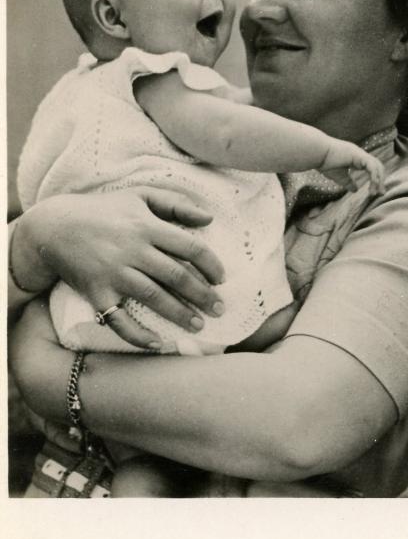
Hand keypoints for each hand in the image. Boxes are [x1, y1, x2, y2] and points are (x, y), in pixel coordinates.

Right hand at [13, 188, 225, 347]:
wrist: (54, 226)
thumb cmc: (103, 210)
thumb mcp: (139, 195)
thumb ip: (175, 204)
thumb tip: (210, 218)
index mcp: (147, 226)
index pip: (190, 248)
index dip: (211, 265)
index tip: (222, 279)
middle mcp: (133, 250)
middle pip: (177, 276)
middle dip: (203, 295)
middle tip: (220, 309)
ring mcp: (114, 273)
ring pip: (154, 297)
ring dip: (180, 314)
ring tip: (198, 325)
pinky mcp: (96, 293)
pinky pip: (118, 319)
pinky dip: (137, 334)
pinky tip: (157, 343)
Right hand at [321, 140, 384, 194]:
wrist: (316, 153)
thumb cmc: (324, 162)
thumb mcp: (339, 176)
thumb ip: (348, 182)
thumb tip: (355, 190)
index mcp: (356, 158)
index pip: (372, 168)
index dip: (376, 179)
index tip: (375, 192)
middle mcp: (360, 154)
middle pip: (377, 166)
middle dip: (381, 180)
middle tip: (381, 194)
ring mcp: (360, 153)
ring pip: (377, 166)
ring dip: (378, 180)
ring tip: (376, 192)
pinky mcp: (358, 155)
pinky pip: (371, 166)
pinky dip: (374, 176)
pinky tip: (373, 185)